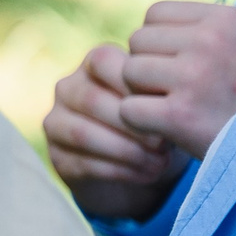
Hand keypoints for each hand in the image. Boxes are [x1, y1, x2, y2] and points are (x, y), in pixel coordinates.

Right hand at [45, 41, 188, 222]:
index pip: (102, 60)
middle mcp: (68, 89)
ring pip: (82, 132)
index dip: (133, 83)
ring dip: (127, 150)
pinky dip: (121, 171)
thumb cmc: (160, 124)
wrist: (141, 167)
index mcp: (94, 65)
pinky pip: (83, 163)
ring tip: (160, 163)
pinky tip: (148, 175)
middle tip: (165, 143)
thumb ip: (164, 91)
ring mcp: (57, 122)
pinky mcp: (57, 157)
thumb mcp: (166, 102)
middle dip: (132, 124)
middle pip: (90, 99)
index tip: (168, 107)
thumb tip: (179, 97)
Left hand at [116, 1, 235, 158]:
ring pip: (128, 71)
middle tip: (176, 89)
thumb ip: (199, 30)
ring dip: (142, 93)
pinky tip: (165, 127)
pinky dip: (139, 122)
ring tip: (174, 106)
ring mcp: (195, 76)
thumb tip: (146, 27)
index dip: (158, 41)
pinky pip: (128, 109)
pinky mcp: (180, 114)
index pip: (155, 13)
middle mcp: (211, 40)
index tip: (179, 62)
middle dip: (148, 66)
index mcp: (226, 19)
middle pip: (138, 40)